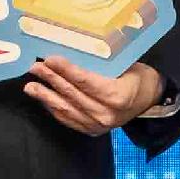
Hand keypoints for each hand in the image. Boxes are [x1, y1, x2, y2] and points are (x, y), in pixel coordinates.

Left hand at [26, 55, 165, 135]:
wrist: (149, 99)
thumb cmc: (137, 76)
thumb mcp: (125, 64)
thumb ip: (100, 61)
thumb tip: (71, 47)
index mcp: (117, 95)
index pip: (85, 81)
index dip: (66, 70)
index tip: (50, 59)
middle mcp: (106, 114)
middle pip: (72, 94)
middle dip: (51, 79)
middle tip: (35, 67)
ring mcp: (98, 126)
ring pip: (66, 109)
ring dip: (46, 96)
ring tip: (30, 86)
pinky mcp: (91, 131)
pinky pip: (68, 119)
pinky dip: (53, 108)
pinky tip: (43, 98)